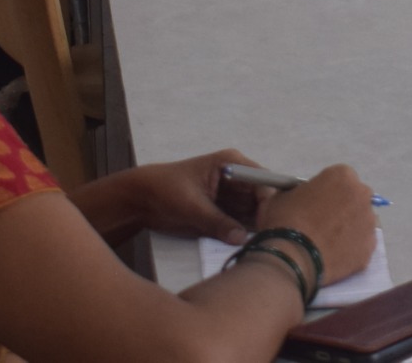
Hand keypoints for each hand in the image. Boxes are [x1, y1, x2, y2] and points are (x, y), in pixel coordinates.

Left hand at [119, 149, 260, 244]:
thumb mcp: (191, 205)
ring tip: (260, 247)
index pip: (262, 181)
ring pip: (253, 214)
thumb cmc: (165, 191)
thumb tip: (241, 238)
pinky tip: (248, 247)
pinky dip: (243, 235)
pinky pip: (239, 224)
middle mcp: (237, 179)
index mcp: (232, 164)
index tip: (270, 224)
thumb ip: (216, 221)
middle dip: (265, 218)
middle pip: (261, 199)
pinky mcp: (223, 213)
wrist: (140, 200)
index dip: (269, 201)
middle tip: (268, 241)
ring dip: (255, 229)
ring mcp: (231, 197)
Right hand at [255, 165, 378, 283]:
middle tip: (323, 223)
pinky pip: (362, 245)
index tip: (315, 205)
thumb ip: (297, 192)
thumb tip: (298, 198)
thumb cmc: (285, 221)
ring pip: (361, 222)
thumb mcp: (281, 196)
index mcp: (342, 175)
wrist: (292, 259)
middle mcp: (362, 195)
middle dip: (342, 207)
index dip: (326, 192)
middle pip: (354, 198)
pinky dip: (352, 249)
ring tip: (328, 243)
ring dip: (349, 228)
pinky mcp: (369, 248)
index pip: (338, 179)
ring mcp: (369, 222)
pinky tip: (334, 256)